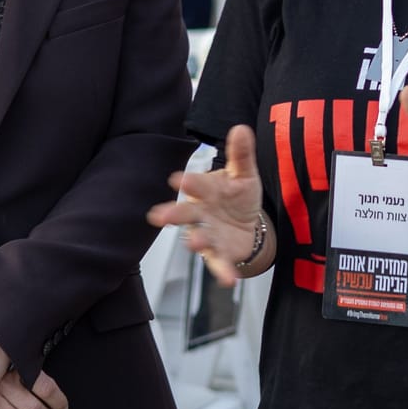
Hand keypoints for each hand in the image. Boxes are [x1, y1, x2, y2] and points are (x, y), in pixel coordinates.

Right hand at [148, 125, 263, 285]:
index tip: (178, 180)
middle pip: (185, 214)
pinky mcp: (219, 254)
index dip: (187, 182)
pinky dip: (223, 272)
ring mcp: (208, 234)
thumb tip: (240, 128)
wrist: (249, 223)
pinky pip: (219, 263)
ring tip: (194, 242)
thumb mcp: (244, 174)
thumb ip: (241, 154)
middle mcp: (200, 213)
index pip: (194, 184)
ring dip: (195, 240)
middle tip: (158, 215)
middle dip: (173, 213)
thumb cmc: (238, 195)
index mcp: (205, 190)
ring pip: (198, 238)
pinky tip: (229, 280)